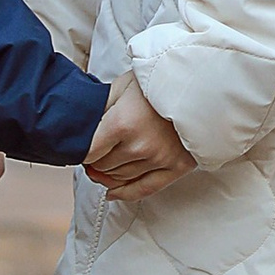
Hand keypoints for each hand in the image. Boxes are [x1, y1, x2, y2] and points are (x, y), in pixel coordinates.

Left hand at [86, 73, 193, 197]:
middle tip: (94, 153)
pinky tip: (112, 192)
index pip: (89, 154)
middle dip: (95, 161)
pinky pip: (145, 189)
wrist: (195, 82)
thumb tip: (82, 130)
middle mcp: (140, 146)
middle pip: (103, 167)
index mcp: (121, 124)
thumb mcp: (120, 87)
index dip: (80, 152)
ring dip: (109, 174)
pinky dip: (126, 193)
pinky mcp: (177, 166)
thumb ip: (100, 110)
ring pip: (121, 178)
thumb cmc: (155, 81)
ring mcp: (160, 158)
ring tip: (104, 165)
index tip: (79, 148)